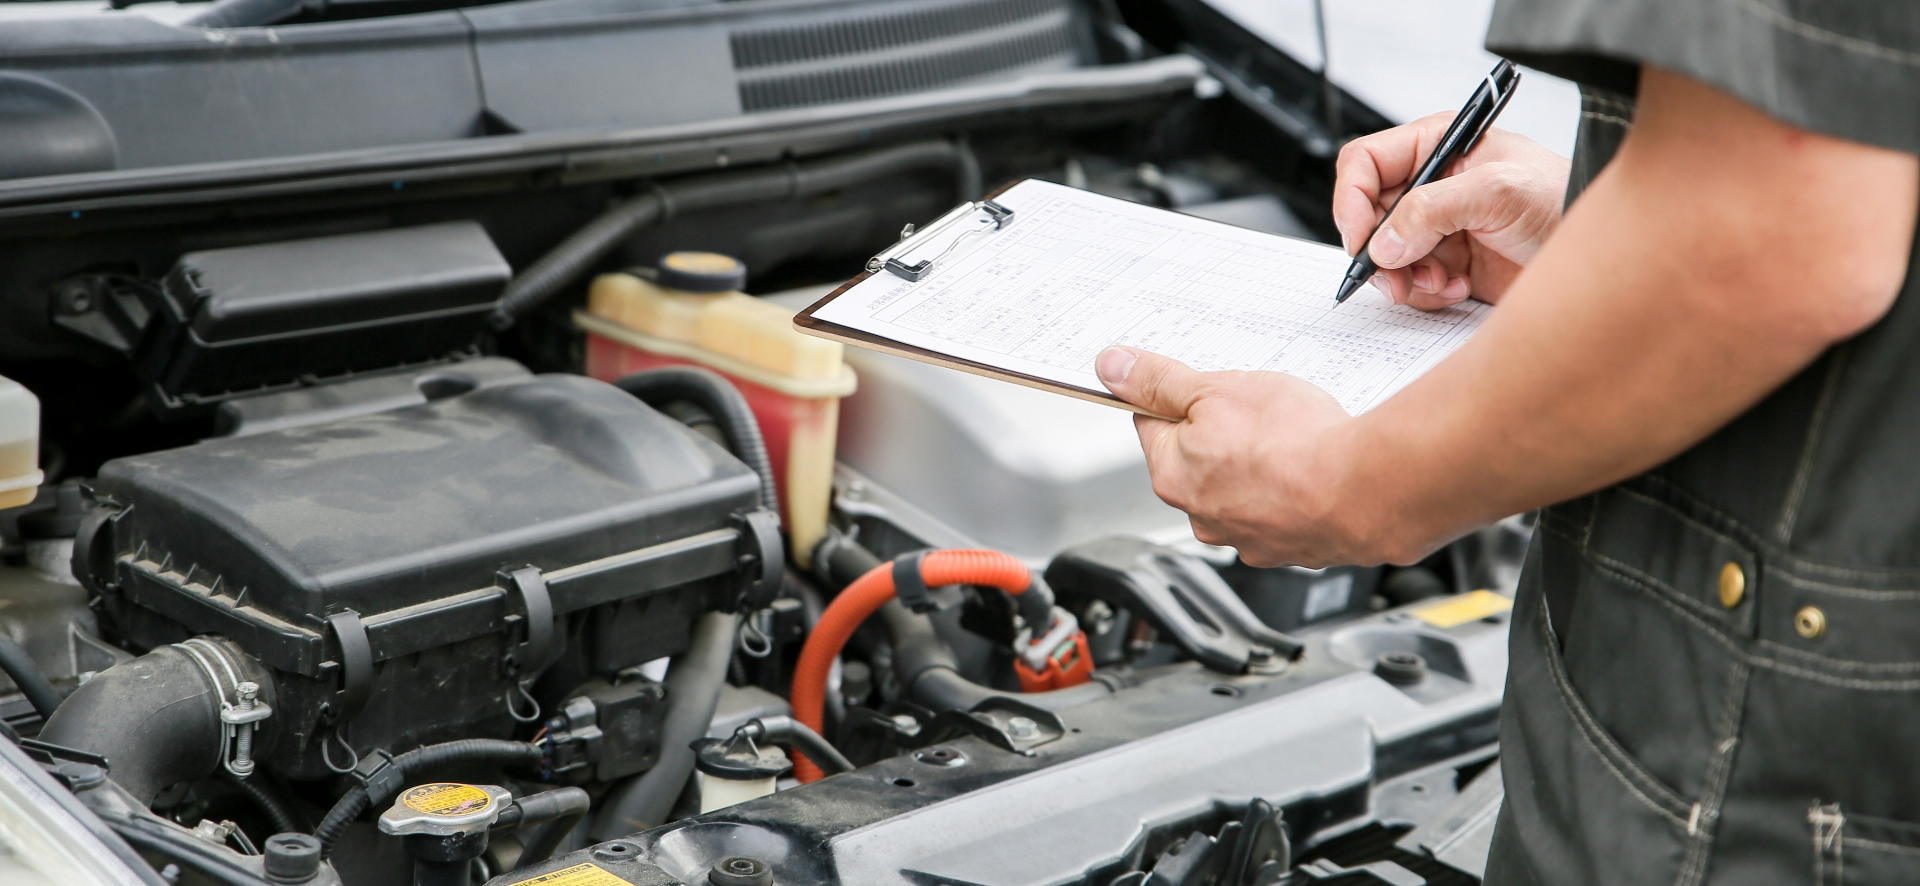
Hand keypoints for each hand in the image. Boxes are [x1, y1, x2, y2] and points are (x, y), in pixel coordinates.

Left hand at [1096, 347, 1409, 567]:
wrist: (1365, 490)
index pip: (1154, 426)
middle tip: (1257, 410)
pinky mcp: (1292, 549)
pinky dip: (1294, 491)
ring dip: (1260, 464)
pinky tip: (1314, 469)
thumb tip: (1112, 369)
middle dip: (1222, 432)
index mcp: (1172, 476)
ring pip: (1242, 488)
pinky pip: (1283, 511)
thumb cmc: (1293, 444)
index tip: (1198, 387)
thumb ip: (1159, 380)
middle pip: (1199, 460)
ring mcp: (1248, 539)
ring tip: (1293, 439)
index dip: (1177, 398)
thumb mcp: (1215, 389)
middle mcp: (1203, 517)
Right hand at [1333, 114, 1569, 308]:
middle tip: (1397, 275)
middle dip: (1379, 251)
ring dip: (1405, 278)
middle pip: (1368, 218)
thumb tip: (1383, 242)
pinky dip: (1427, 293)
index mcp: (1437, 146)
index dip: (1351, 200)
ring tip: (1440, 282)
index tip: (1360, 240)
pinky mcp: (1448, 263)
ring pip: (1385, 257)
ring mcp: (1438, 227)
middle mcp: (1431, 185)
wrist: (1603, 255)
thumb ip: (1433, 209)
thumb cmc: (1564, 199)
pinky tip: (1459, 288)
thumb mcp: (1499, 192)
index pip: (1365, 164)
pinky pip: (1411, 283)